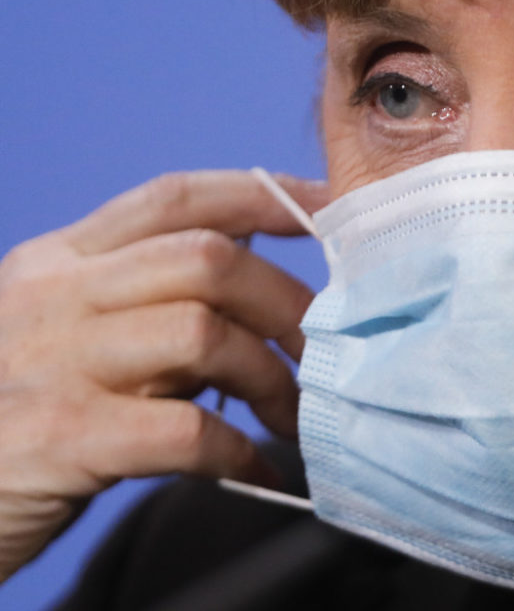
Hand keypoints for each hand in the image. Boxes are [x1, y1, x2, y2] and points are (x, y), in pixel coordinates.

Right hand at [0, 170, 327, 580]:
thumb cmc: (24, 416)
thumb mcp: (73, 335)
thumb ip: (152, 301)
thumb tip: (262, 279)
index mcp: (60, 260)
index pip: (176, 198)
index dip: (263, 196)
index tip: (329, 210)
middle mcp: (54, 295)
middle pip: (209, 259)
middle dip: (287, 304)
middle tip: (322, 353)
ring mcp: (52, 362)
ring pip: (204, 334)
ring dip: (271, 380)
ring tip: (292, 418)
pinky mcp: (59, 437)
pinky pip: (184, 429)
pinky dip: (238, 452)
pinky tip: (257, 471)